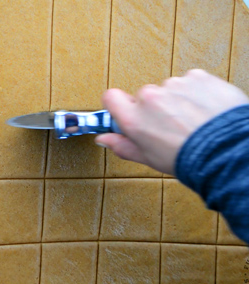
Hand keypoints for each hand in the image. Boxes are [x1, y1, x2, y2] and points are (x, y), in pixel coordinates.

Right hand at [95, 69, 248, 174]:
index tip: (127, 112)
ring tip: (193, 120)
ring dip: (177, 100)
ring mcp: (174, 84)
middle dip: (155, 108)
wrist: (226, 151)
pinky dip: (196, 93)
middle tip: (171, 126)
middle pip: (144, 96)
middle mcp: (149, 97)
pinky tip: (205, 110)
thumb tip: (104, 139)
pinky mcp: (197, 77)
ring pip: (169, 89)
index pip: (111, 97)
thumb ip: (122, 145)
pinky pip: (191, 82)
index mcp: (134, 118)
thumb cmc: (187, 159)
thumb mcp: (148, 158)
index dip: (118, 105)